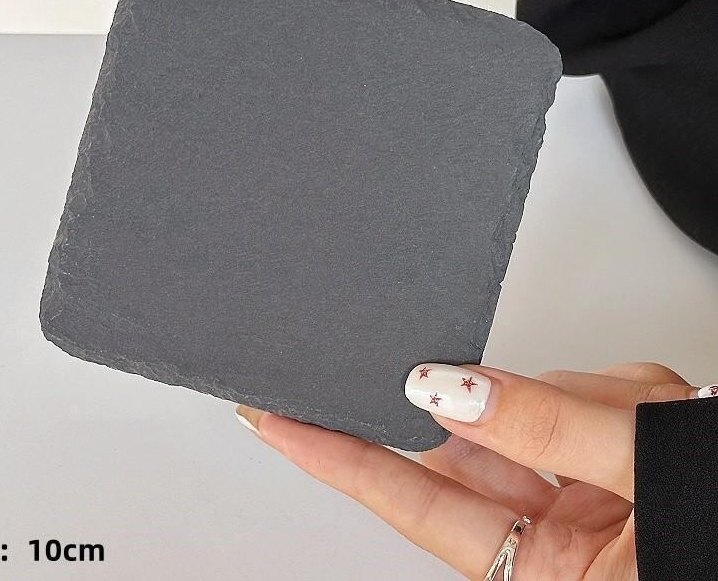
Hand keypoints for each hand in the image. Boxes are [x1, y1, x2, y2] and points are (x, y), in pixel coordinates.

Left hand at [236, 361, 703, 579]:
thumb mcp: (649, 474)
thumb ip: (546, 428)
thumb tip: (445, 388)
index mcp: (553, 575)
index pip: (407, 501)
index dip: (333, 456)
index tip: (274, 419)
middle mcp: (559, 541)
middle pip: (473, 448)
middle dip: (468, 403)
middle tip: (426, 365)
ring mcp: (584, 494)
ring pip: (533, 406)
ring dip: (574, 392)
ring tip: (641, 408)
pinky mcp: (608, 458)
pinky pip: (580, 396)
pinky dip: (613, 386)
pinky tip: (650, 402)